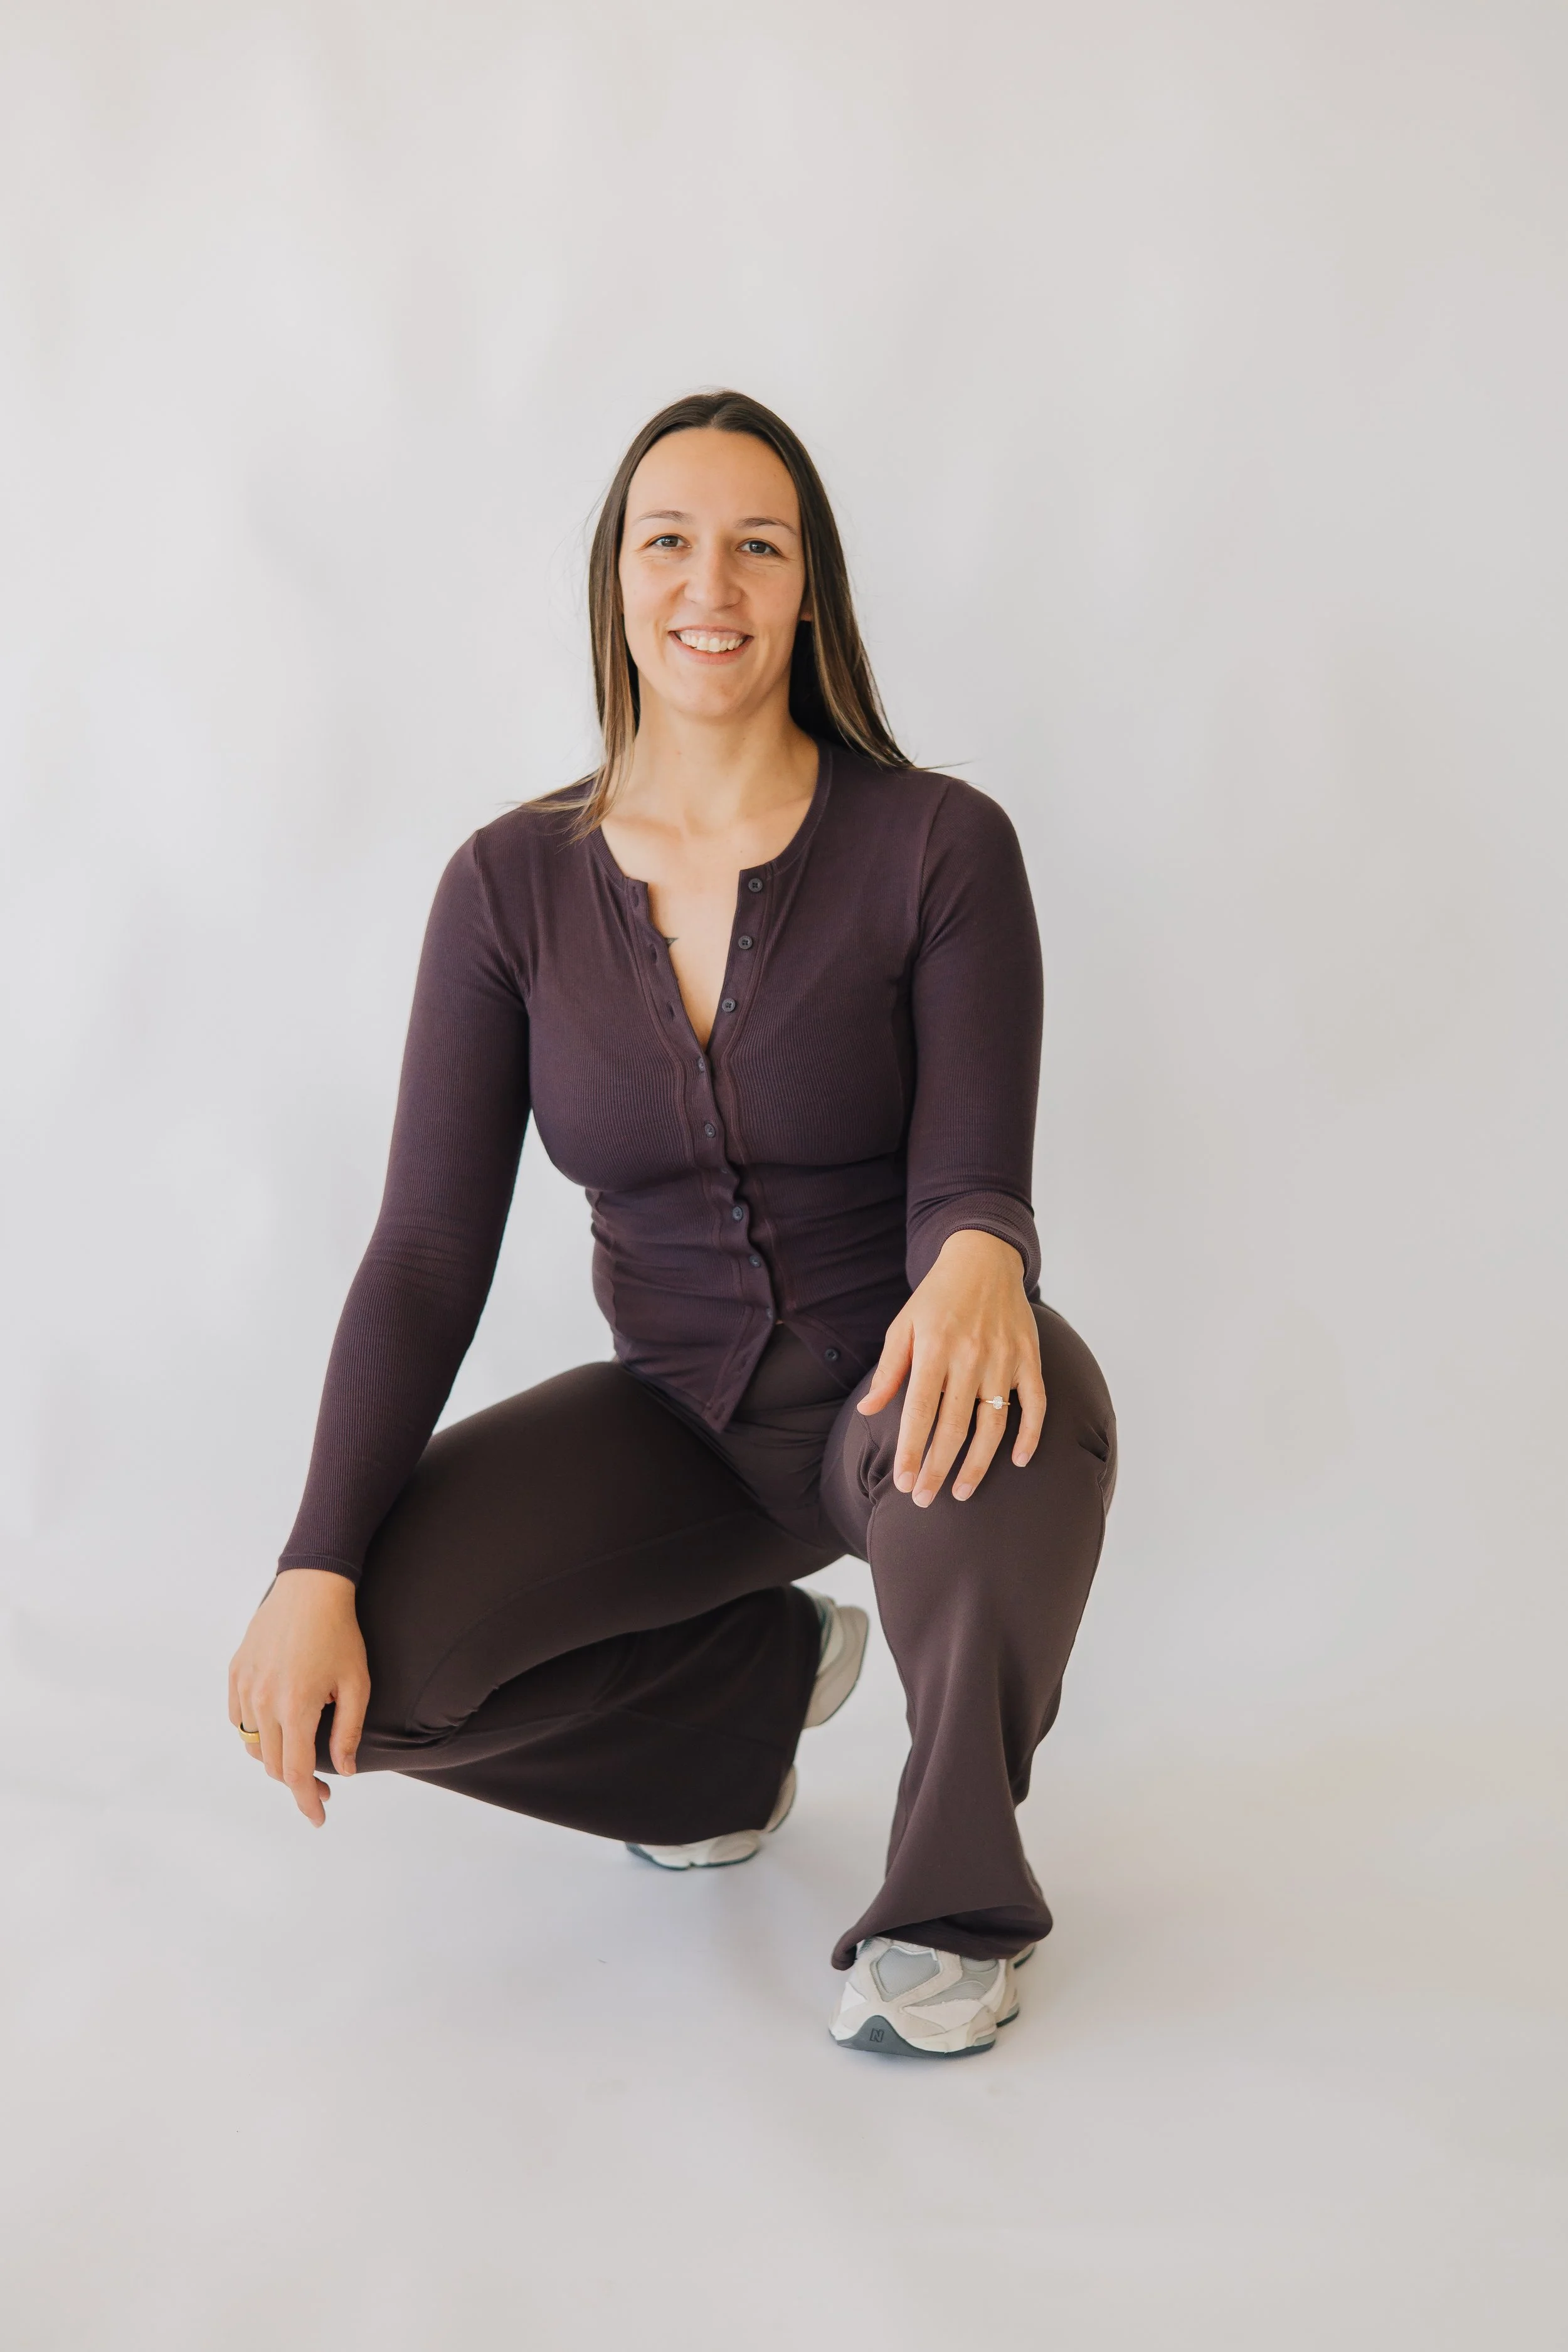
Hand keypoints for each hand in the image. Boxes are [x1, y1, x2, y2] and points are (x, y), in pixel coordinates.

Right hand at [228, 1569, 369, 1825]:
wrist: (311, 1587)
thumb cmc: (340, 1633)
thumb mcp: (357, 1684)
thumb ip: (349, 1730)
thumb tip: (345, 1770)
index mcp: (295, 1707)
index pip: (297, 1772)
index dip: (307, 1800)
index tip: (319, 1818)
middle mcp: (262, 1701)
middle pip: (273, 1764)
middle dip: (298, 1783)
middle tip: (324, 1785)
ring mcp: (244, 1686)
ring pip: (252, 1745)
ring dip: (274, 1759)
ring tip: (300, 1756)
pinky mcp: (235, 1672)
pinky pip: (237, 1718)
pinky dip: (253, 1733)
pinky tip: (275, 1729)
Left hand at [857, 1229, 1045, 1506]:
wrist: (983, 1259)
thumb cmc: (937, 1297)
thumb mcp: (903, 1325)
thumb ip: (888, 1370)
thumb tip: (868, 1411)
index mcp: (935, 1349)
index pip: (920, 1412)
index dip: (912, 1451)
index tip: (903, 1482)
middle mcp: (970, 1356)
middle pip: (954, 1426)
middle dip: (937, 1468)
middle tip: (923, 1499)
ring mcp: (1005, 1359)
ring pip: (994, 1423)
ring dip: (979, 1463)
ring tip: (961, 1491)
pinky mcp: (1030, 1357)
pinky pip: (1035, 1403)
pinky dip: (1030, 1433)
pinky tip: (1019, 1460)